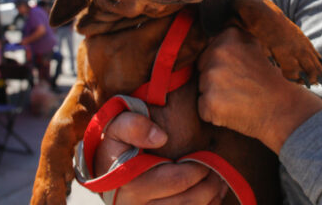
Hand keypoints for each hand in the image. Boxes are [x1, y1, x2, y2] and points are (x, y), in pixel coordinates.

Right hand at [95, 111, 227, 203]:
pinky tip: (210, 198)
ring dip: (211, 201)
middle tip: (218, 171)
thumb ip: (133, 125)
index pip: (178, 180)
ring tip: (219, 184)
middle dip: (210, 186)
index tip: (206, 157)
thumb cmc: (114, 146)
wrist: (102, 172)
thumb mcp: (115, 128)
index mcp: (132, 185)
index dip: (199, 169)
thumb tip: (161, 137)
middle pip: (189, 202)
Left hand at [197, 28, 321, 152]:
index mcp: (228, 36)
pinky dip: (215, 113)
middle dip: (216, 80)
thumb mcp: (254, 48)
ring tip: (239, 99)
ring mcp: (212, 77)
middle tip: (241, 86)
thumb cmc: (270, 81)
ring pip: (202, 88)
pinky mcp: (209, 102)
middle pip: (202, 69)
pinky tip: (235, 111)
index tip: (241, 72)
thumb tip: (208, 36)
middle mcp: (217, 52)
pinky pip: (203, 108)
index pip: (209, 51)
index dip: (223, 65)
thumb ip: (231, 41)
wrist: (286, 110)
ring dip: (215, 96)